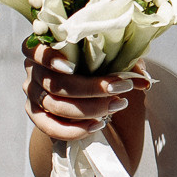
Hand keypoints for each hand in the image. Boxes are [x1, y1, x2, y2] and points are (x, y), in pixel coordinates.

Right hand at [23, 45, 147, 143]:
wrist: (83, 92)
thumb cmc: (95, 65)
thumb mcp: (107, 57)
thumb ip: (124, 62)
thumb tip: (143, 79)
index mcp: (44, 47)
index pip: (36, 50)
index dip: (49, 58)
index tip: (70, 66)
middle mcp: (33, 71)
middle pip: (56, 83)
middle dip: (92, 88)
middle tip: (121, 88)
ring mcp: (33, 95)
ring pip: (57, 106)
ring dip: (90, 108)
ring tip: (118, 105)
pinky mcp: (37, 116)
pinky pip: (51, 128)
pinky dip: (75, 129)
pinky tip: (98, 125)